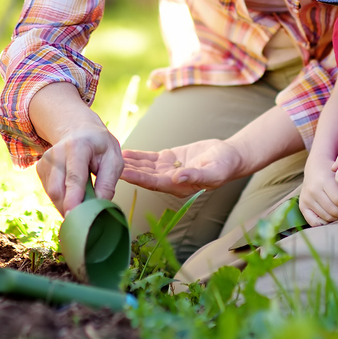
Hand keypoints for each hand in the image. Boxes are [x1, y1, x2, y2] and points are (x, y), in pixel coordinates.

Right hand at [35, 124, 122, 215]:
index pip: (74, 177)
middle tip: (86, 218)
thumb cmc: (99, 145)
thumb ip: (108, 182)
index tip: (73, 217)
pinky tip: (73, 191)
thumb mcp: (113, 158)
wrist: (79, 130)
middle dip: (70, 208)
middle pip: (58, 190)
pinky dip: (62, 199)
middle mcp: (56, 153)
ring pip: (52, 194)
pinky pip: (50, 193)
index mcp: (77, 147)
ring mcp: (46, 161)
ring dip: (67, 205)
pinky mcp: (40, 169)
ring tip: (83, 199)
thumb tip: (101, 206)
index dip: (73, 199)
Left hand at [119, 139, 243, 196]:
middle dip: (127, 171)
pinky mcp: (169, 158)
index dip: (137, 178)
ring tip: (111, 158)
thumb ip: (196, 176)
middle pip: (144, 176)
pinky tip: (125, 152)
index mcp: (178, 186)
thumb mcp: (213, 171)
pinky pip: (150, 158)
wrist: (230, 156)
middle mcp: (170, 180)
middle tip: (107, 166)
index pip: (153, 183)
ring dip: (129, 163)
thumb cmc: (225, 165)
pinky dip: (138, 156)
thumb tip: (177, 178)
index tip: (121, 173)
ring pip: (144, 167)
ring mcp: (168, 169)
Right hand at [299, 156, 337, 226]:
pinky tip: (334, 218)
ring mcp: (306, 198)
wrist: (315, 166)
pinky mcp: (302, 205)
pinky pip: (314, 222)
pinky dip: (326, 223)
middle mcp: (312, 190)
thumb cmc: (333, 170)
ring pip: (327, 217)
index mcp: (323, 180)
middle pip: (334, 210)